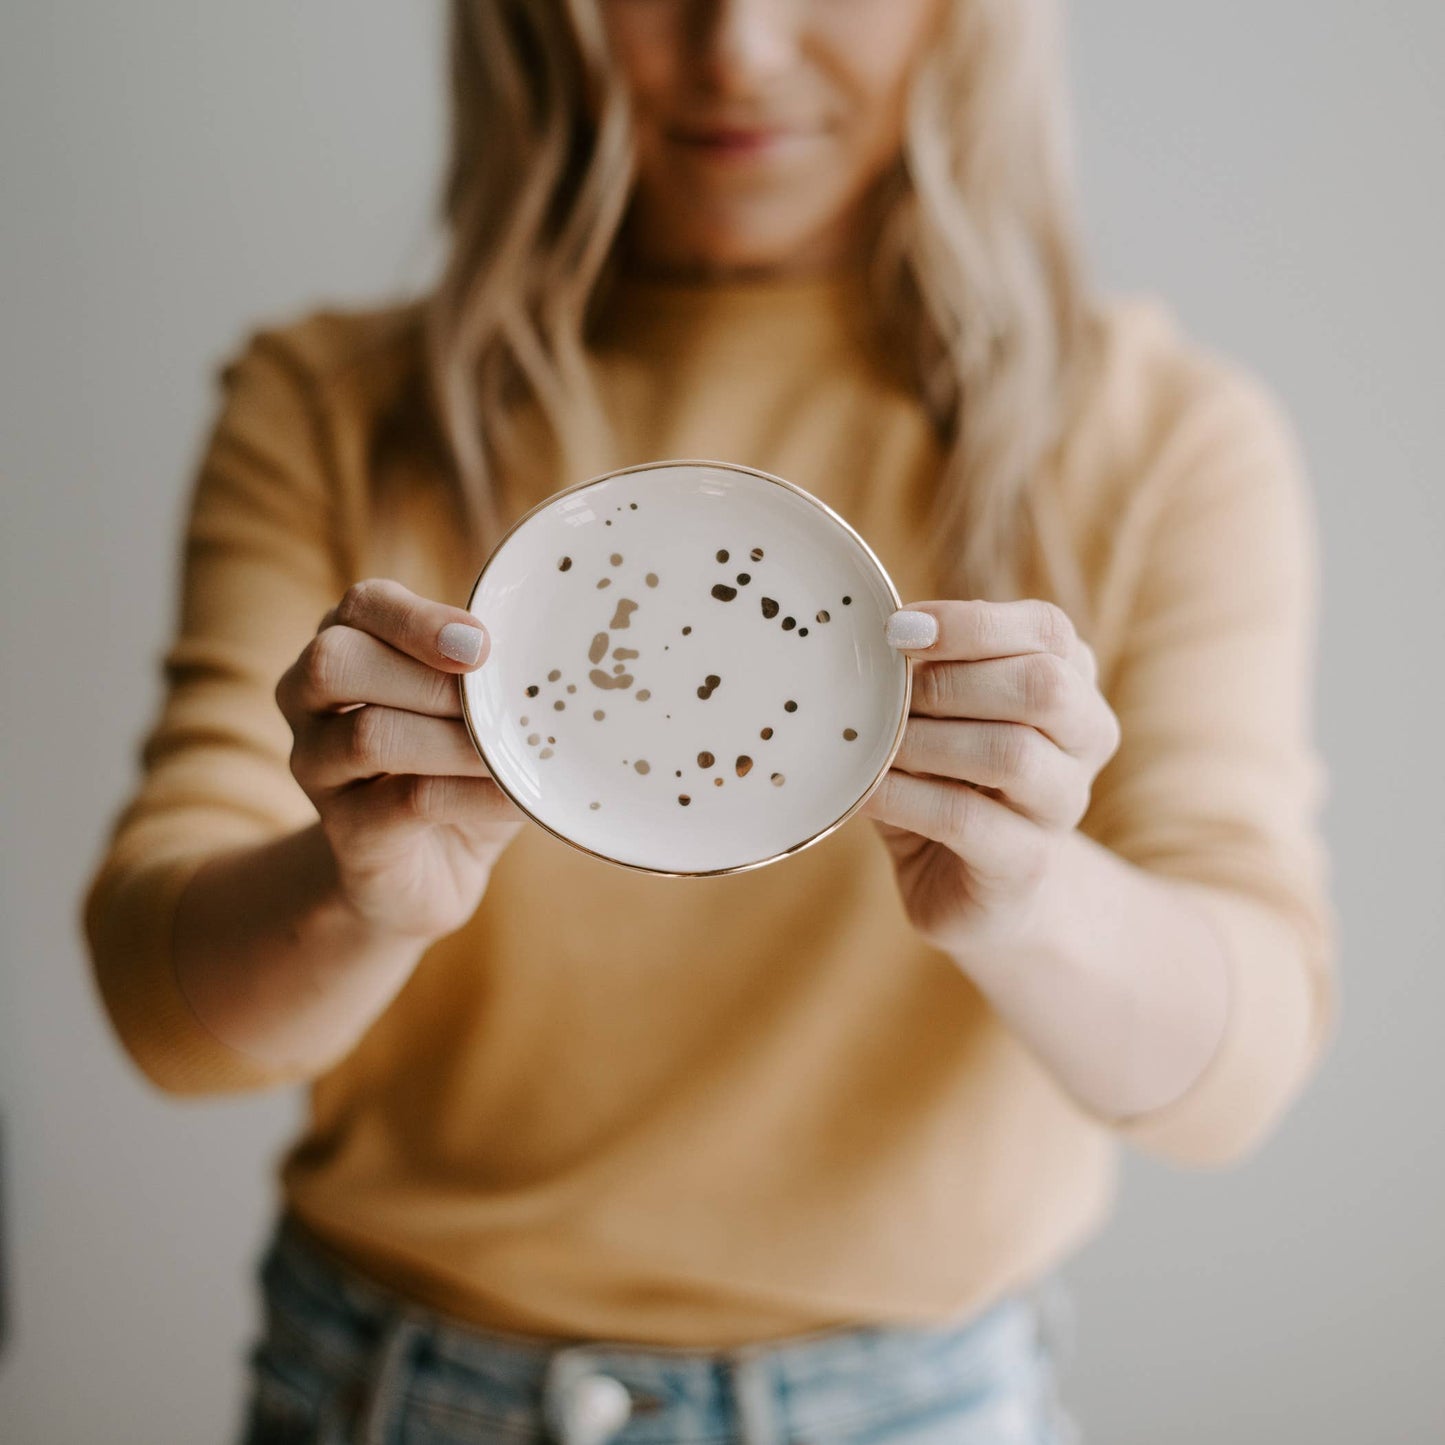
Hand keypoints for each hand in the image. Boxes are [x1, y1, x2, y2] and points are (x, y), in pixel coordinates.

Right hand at [275, 578, 527, 943]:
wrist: (424, 875)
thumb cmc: (458, 772)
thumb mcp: (478, 716)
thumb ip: (496, 683)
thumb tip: (556, 664)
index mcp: (347, 648)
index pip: (363, 606)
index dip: (418, 619)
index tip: (481, 643)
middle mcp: (310, 701)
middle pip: (337, 661)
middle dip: (427, 677)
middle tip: (495, 700)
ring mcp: (316, 768)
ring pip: (368, 735)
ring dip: (455, 741)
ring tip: (512, 751)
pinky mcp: (346, 832)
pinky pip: (407, 801)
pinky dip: (474, 794)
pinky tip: (518, 796)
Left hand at [860, 599, 1121, 963]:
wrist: (981, 893)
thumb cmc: (950, 784)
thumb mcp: (941, 719)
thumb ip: (926, 674)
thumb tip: (876, 632)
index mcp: (1072, 685)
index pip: (1047, 631)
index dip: (972, 624)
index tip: (899, 630)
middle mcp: (1085, 740)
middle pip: (1044, 686)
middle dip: (950, 683)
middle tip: (886, 695)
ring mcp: (1063, 806)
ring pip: (1012, 754)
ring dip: (925, 742)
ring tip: (875, 745)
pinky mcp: (1027, 865)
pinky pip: (966, 818)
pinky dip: (904, 797)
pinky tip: (865, 791)